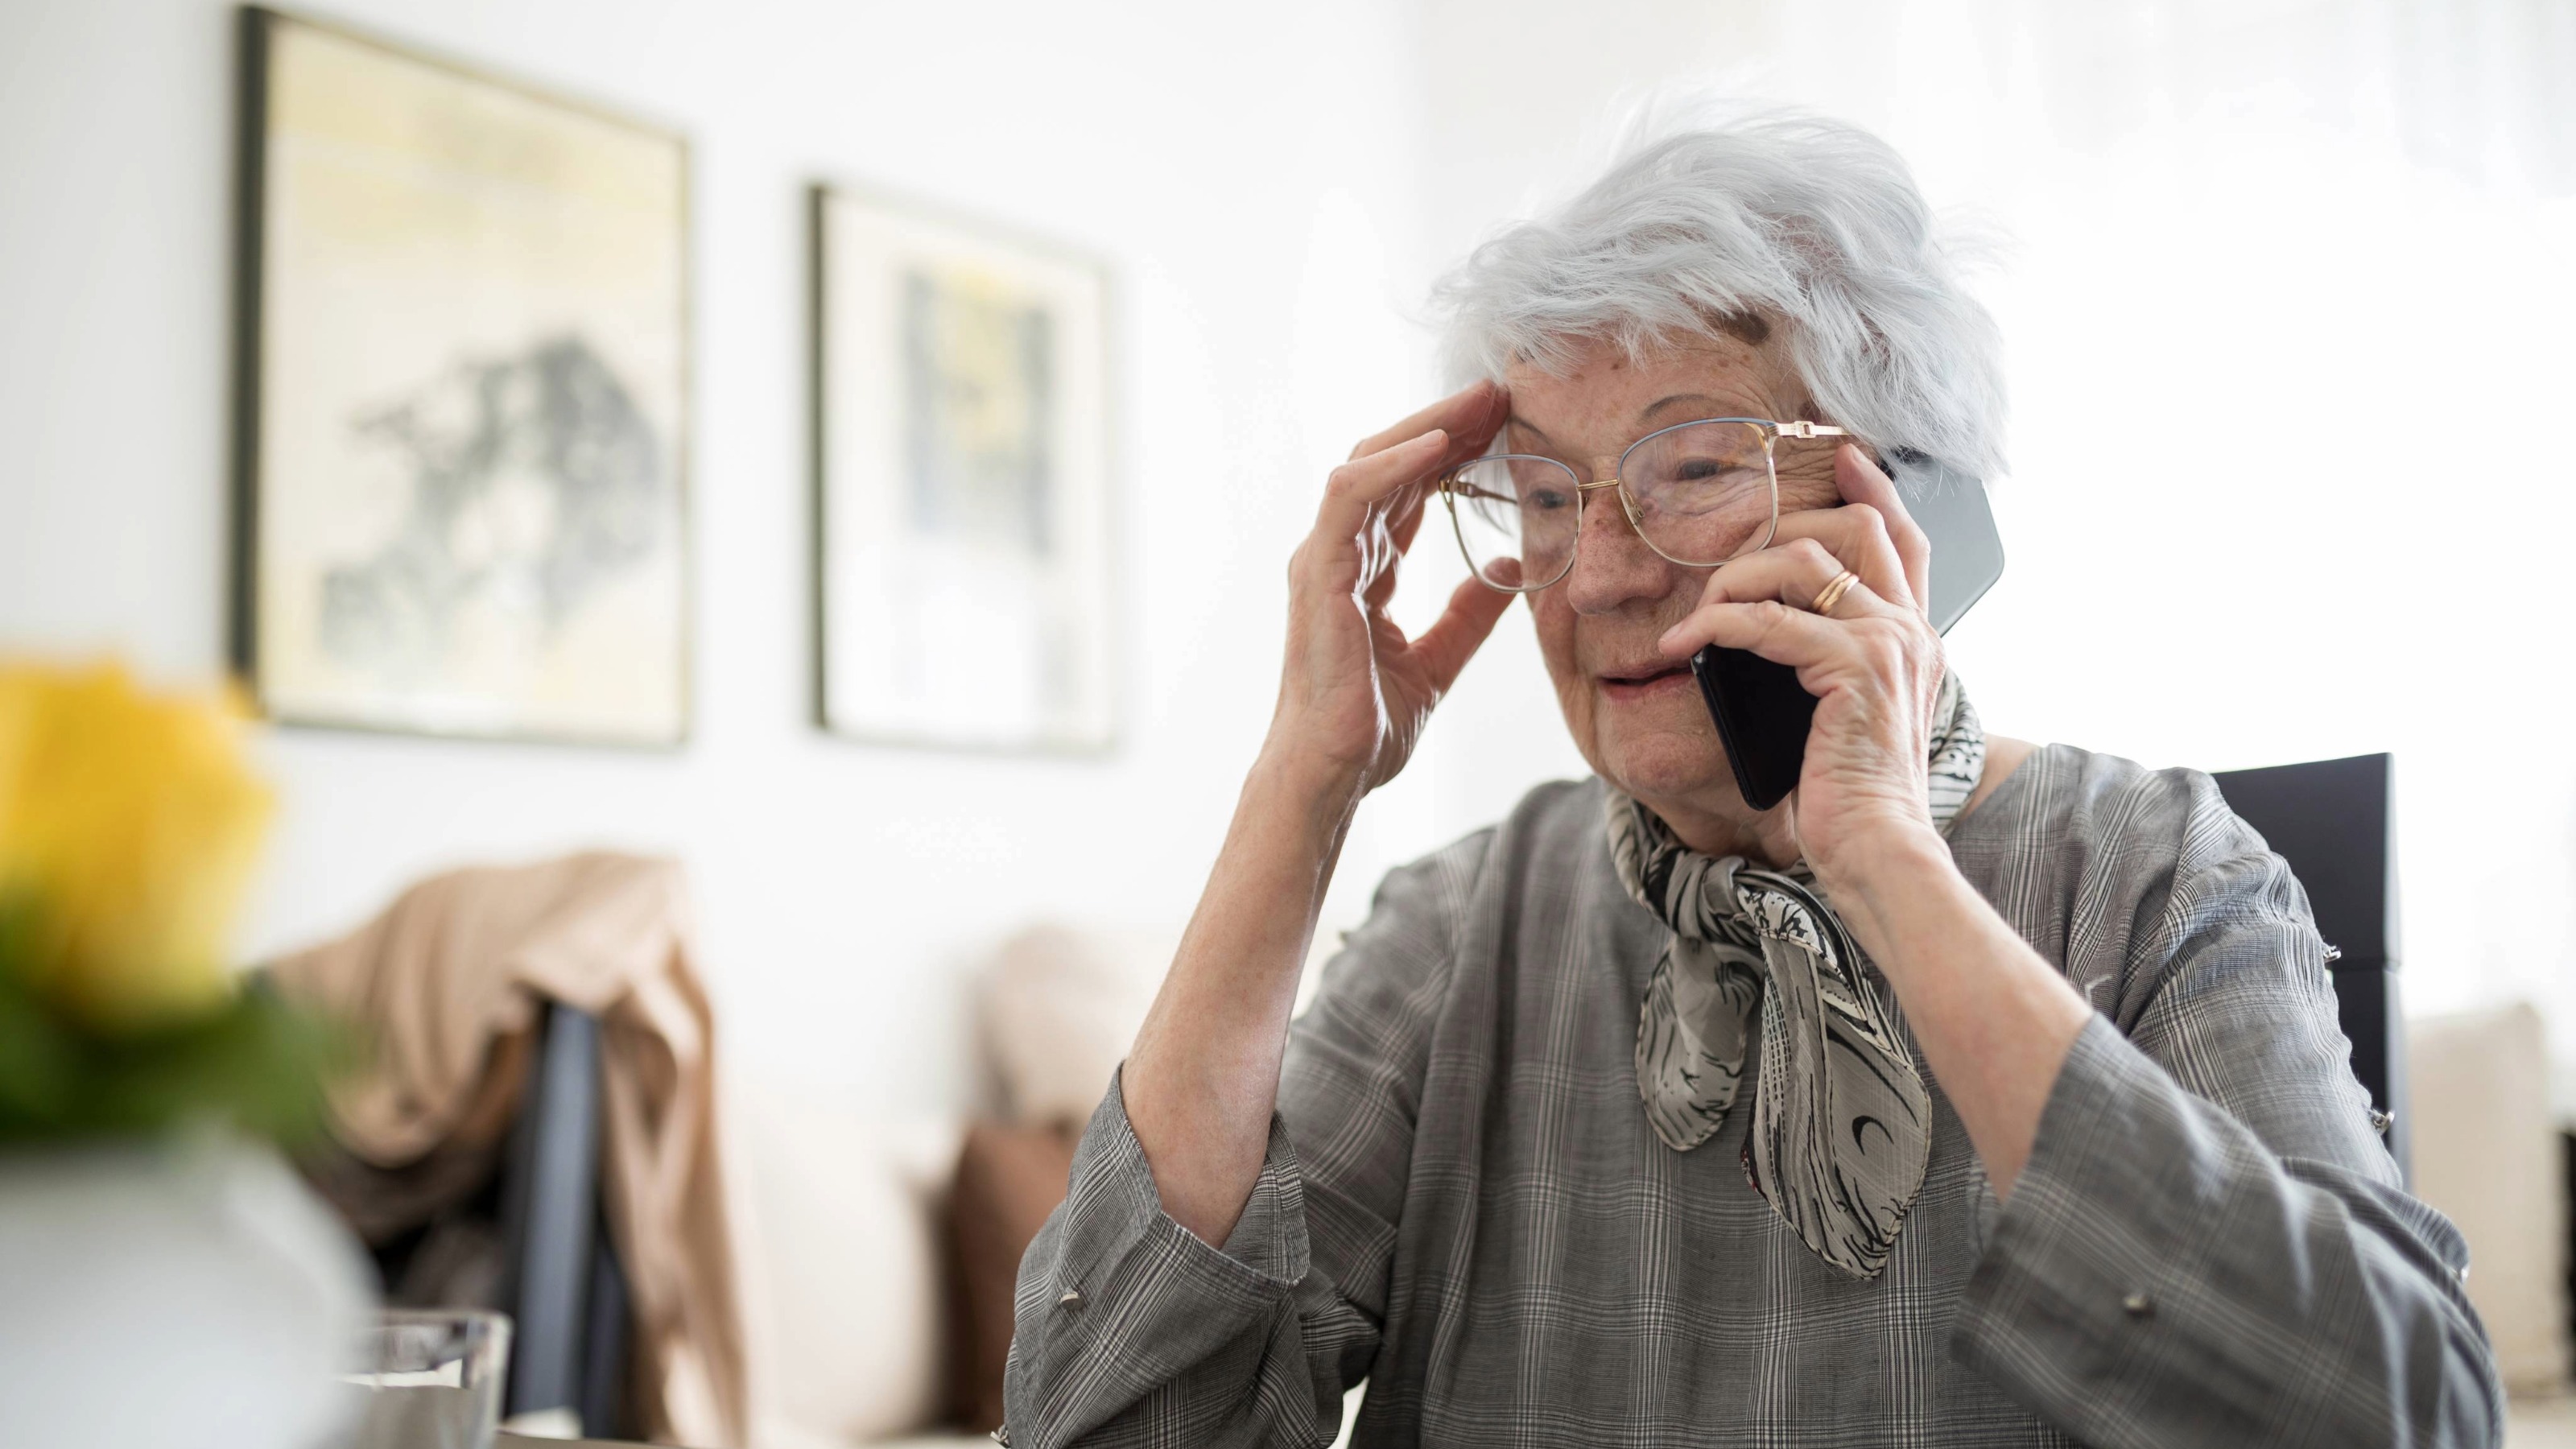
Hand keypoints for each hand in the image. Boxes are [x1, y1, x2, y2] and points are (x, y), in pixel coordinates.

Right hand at [1266, 382, 1515, 800]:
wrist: (1333, 773)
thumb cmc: (1367, 728)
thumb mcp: (1437, 661)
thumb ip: (1468, 615)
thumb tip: (1508, 570)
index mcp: (1363, 573)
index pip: (1410, 492)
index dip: (1455, 454)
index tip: (1506, 424)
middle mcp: (1338, 555)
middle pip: (1391, 464)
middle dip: (1445, 424)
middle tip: (1500, 393)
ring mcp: (1323, 559)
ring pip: (1369, 463)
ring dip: (1425, 428)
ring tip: (1480, 401)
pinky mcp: (1318, 571)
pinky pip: (1350, 496)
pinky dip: (1394, 464)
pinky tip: (1440, 443)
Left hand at [1654, 444, 1948, 885]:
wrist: (1877, 851)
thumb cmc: (1848, 798)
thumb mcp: (1841, 718)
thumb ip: (1826, 666)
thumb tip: (1763, 631)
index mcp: (1915, 640)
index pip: (1905, 540)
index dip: (1874, 490)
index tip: (1839, 458)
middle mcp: (1912, 632)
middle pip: (1853, 530)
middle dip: (1777, 529)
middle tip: (1719, 566)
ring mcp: (1889, 646)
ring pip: (1802, 562)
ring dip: (1735, 579)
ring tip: (1696, 619)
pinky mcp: (1855, 670)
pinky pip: (1769, 621)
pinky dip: (1717, 625)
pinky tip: (1684, 644)